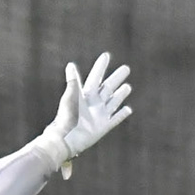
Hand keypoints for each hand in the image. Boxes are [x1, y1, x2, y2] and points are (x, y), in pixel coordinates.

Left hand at [42, 52, 132, 179]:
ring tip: (127, 87)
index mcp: (86, 95)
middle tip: (126, 68)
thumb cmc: (67, 116)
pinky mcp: (103, 127)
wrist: (66, 138)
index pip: (95, 77)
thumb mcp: (71, 96)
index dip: (100, 67)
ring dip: (120, 94)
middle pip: (108, 87)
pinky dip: (122, 114)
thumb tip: (70, 64)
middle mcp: (94, 103)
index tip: (106, 55)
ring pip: (113, 101)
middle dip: (116, 78)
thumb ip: (73, 81)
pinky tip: (128, 109)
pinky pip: (115, 119)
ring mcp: (99, 115)